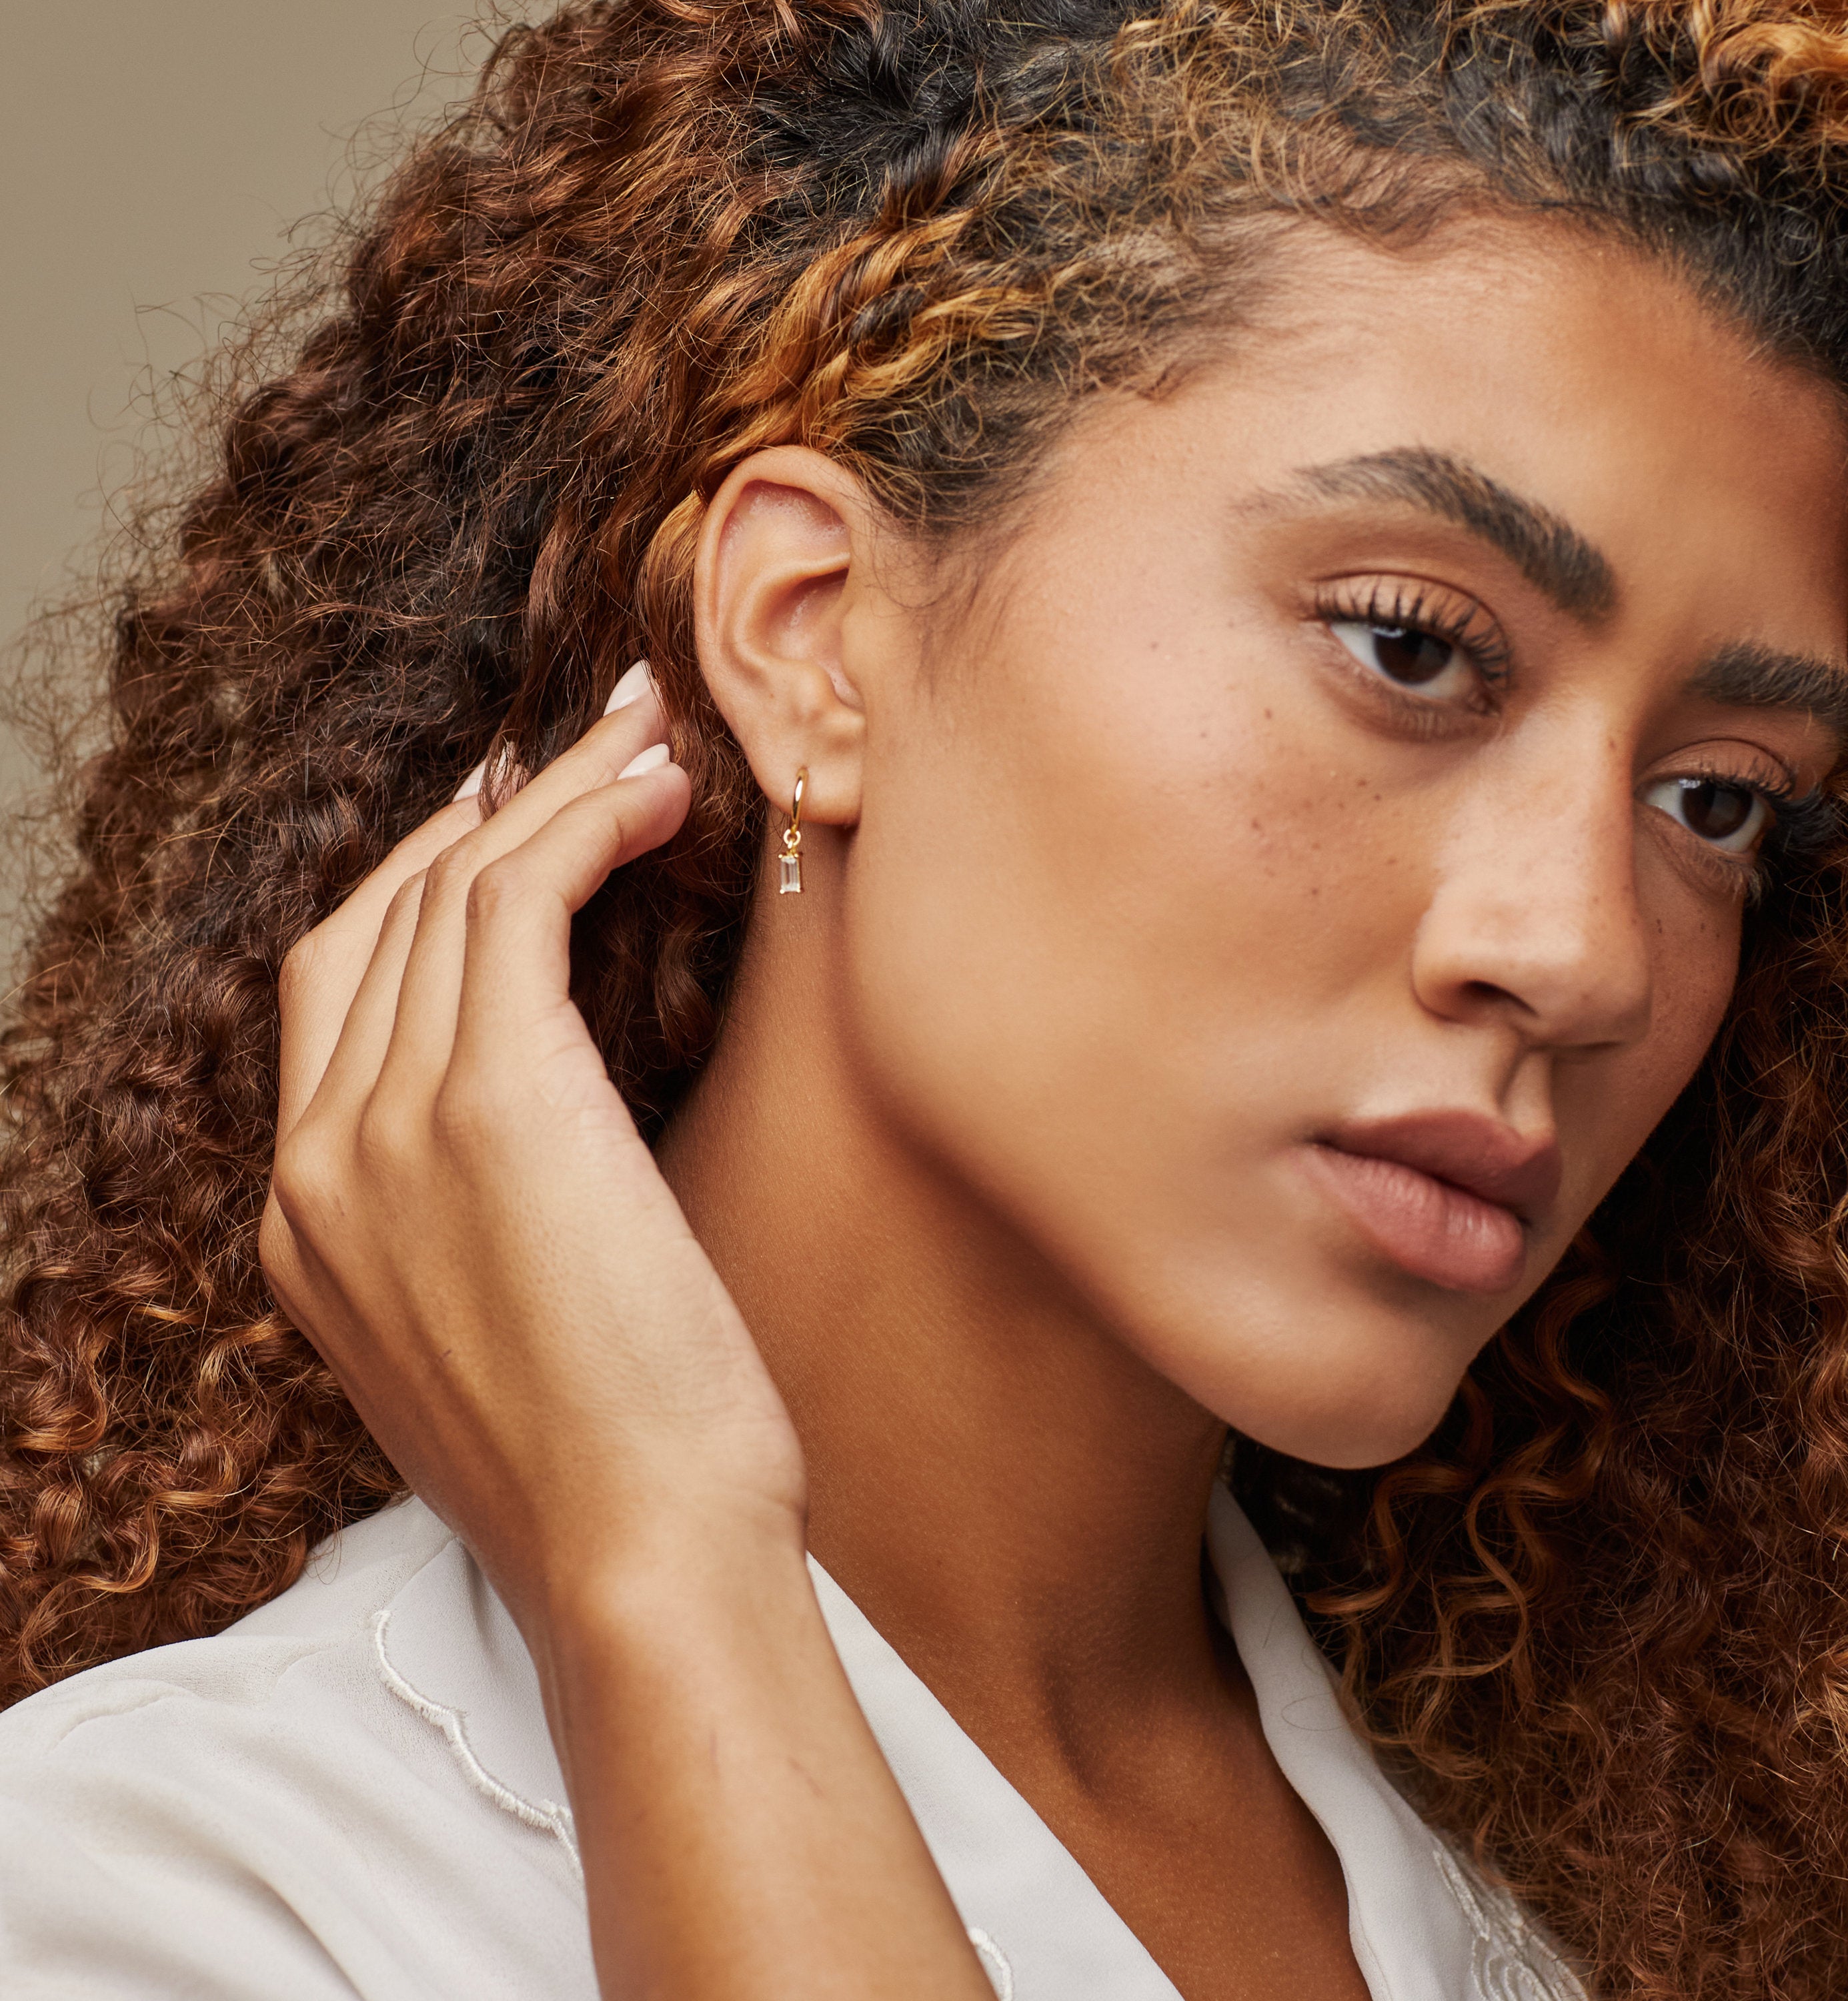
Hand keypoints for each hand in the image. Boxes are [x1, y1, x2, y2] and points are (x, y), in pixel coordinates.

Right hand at [260, 665, 806, 1657]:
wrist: (644, 1558)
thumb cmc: (617, 1460)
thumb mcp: (497, 1330)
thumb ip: (471, 1217)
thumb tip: (552, 1118)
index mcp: (310, 1222)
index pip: (338, 992)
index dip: (419, 885)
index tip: (507, 823)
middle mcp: (320, 1162)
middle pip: (378, 919)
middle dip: (476, 814)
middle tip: (574, 747)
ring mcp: (386, 1129)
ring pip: (453, 893)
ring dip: (554, 796)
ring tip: (645, 743)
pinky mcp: (490, 1104)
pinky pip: (518, 903)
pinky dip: (583, 828)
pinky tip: (656, 796)